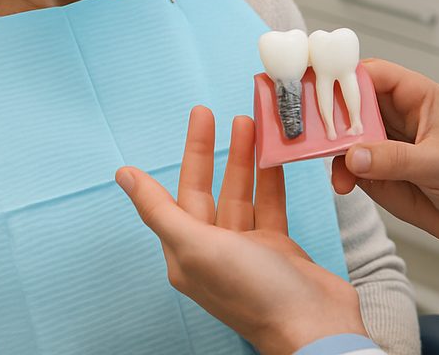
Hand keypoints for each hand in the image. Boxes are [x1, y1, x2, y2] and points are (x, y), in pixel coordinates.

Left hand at [116, 106, 366, 354]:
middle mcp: (213, 251)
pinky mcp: (277, 249)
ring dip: (245, 160)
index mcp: (186, 254)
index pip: (180, 194)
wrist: (314, 326)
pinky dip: (271, 180)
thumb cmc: (253, 291)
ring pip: (241, 194)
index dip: (189, 154)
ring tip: (252, 122)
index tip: (198, 117)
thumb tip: (124, 176)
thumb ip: (159, 209)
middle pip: (210, 190)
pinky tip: (275, 155)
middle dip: (214, 151)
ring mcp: (247, 250)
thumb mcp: (197, 247)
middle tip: (221, 112)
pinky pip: (270, 205)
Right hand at [332, 59, 438, 254]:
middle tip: (310, 126)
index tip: (320, 85)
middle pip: (352, 101)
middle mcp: (397, 117)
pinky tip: (342, 184)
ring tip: (325, 160)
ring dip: (330, 146)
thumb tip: (354, 156)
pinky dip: (339, 172)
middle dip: (329, 112)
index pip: (375, 75)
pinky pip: (348, 165)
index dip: (347, 76)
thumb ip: (396, 160)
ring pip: (345, 134)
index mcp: (418, 98)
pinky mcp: (378, 172)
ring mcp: (384, 145)